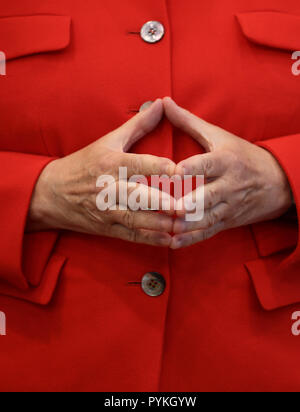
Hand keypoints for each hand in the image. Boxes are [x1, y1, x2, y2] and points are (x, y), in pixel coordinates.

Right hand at [27, 99, 176, 246]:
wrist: (52, 193)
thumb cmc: (84, 164)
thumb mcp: (108, 141)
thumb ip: (138, 125)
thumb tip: (160, 104)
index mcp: (110, 163)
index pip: (137, 164)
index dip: (158, 167)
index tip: (179, 170)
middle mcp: (108, 187)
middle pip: (136, 196)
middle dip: (159, 202)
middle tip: (181, 206)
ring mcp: (107, 210)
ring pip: (135, 218)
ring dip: (158, 224)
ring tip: (180, 226)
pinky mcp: (107, 227)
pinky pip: (129, 235)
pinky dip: (148, 239)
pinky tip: (167, 240)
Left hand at [163, 98, 292, 248]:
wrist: (277, 181)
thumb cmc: (243, 155)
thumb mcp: (219, 136)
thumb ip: (189, 122)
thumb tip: (164, 102)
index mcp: (225, 160)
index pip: (207, 164)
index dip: (192, 168)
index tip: (175, 171)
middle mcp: (228, 185)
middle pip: (207, 196)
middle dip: (189, 203)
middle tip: (171, 208)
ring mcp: (228, 205)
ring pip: (207, 217)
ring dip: (188, 225)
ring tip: (169, 230)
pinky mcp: (227, 220)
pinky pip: (208, 231)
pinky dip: (192, 238)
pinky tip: (174, 242)